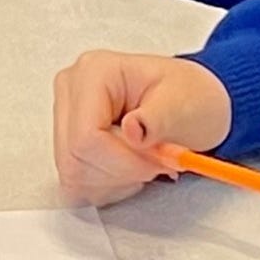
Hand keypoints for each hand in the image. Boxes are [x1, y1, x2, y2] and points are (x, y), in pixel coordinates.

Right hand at [50, 48, 231, 207]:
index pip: (86, 136)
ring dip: (115, 182)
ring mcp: (66, 117)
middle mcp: (72, 92)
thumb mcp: (186, 104)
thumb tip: (132, 131)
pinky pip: (74, 183)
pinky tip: (128, 170)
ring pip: (72, 175)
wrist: (193, 103)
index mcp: (95, 72)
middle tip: (155, 163)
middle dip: (120, 173)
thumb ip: (158, 119)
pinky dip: (106, 187)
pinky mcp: (68, 142)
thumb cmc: (190, 97)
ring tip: (144, 163)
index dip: (122, 162)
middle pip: (74, 158)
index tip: (156, 164)